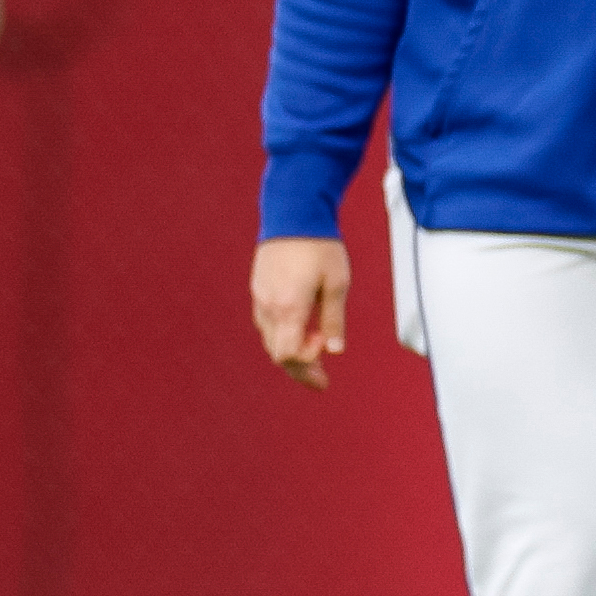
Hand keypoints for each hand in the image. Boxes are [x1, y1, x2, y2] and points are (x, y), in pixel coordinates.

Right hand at [251, 237, 348, 391]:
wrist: (293, 213)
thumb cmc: (320, 247)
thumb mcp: (337, 283)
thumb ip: (334, 319)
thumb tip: (336, 350)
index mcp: (289, 307)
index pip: (288, 355)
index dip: (307, 362)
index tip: (325, 345)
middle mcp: (269, 307)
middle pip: (277, 353)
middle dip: (300, 368)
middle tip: (322, 381)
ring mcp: (260, 298)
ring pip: (270, 339)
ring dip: (290, 352)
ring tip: (315, 356)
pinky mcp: (258, 289)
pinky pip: (266, 323)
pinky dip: (283, 334)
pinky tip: (300, 330)